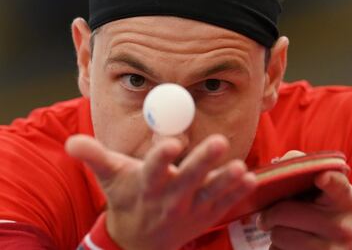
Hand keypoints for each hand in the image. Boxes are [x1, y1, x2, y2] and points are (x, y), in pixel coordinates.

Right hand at [65, 134, 255, 249]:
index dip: (161, 158)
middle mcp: (168, 198)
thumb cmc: (126, 198)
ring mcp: (189, 209)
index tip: (171, 142)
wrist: (140, 239)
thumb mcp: (109, 177)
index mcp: (146, 185)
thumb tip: (71, 143)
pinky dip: (236, 194)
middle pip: (186, 179)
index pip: (152, 170)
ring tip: (241, 168)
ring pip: (208, 194)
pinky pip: (222, 205)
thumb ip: (93, 156)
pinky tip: (251, 181)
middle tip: (219, 142)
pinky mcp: (204, 215)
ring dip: (225, 182)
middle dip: (201, 162)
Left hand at [257, 151, 351, 249]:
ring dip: (274, 232)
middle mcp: (343, 225)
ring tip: (286, 230)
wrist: (333, 248)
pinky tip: (290, 246)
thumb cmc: (316, 210)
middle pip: (284, 212)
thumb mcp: (315, 189)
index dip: (328, 180)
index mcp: (345, 198)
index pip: (337, 186)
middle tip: (272, 214)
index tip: (321, 177)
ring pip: (278, 234)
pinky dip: (276, 248)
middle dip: (270, 213)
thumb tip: (278, 165)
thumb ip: (299, 168)